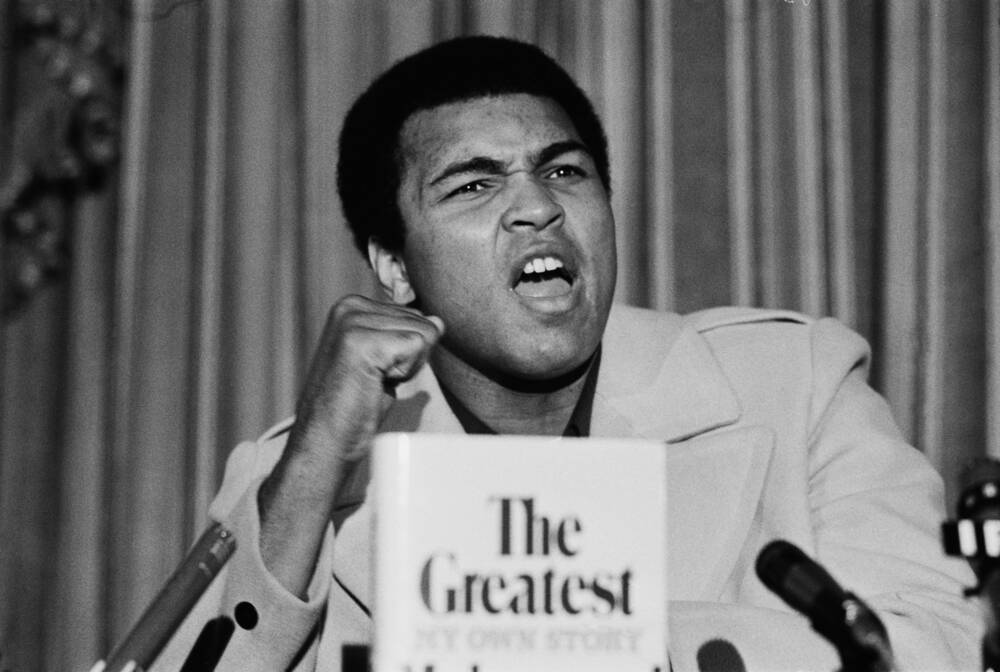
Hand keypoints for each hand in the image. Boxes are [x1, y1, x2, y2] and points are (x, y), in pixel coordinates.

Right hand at [290, 294, 444, 461]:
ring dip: (407, 367)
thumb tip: (438, 321)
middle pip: (424, 322)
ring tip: (372, 382)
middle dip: (410, 358)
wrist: (324, 443)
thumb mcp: (384, 362)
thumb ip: (406, 336)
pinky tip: (374, 384)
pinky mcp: (361, 341)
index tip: (376, 371)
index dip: (409, 352)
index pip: (417, 315)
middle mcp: (351, 306)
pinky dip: (405, 373)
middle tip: (374, 380)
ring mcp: (353, 321)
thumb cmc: (352, 409)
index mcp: (353, 306)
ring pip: (425, 333)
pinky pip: (418, 346)